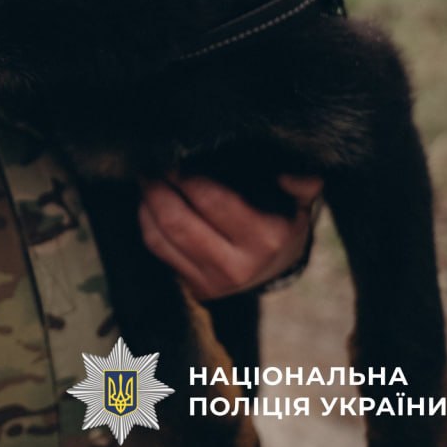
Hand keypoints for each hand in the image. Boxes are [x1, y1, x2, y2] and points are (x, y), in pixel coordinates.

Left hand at [139, 172, 321, 300]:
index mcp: (265, 238)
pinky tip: (148, 204)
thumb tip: (289, 174)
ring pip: (161, 237)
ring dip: (147, 204)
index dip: (186, 177)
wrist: (276, 270)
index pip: (212, 201)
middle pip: (178, 221)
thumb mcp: (297, 202)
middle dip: (158, 189)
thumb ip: (300, 182)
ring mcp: (214, 282)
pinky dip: (146, 223)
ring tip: (146, 181)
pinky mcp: (195, 288)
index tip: (173, 159)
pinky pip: (157, 250)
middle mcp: (238, 265)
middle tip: (150, 167)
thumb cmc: (280, 222)